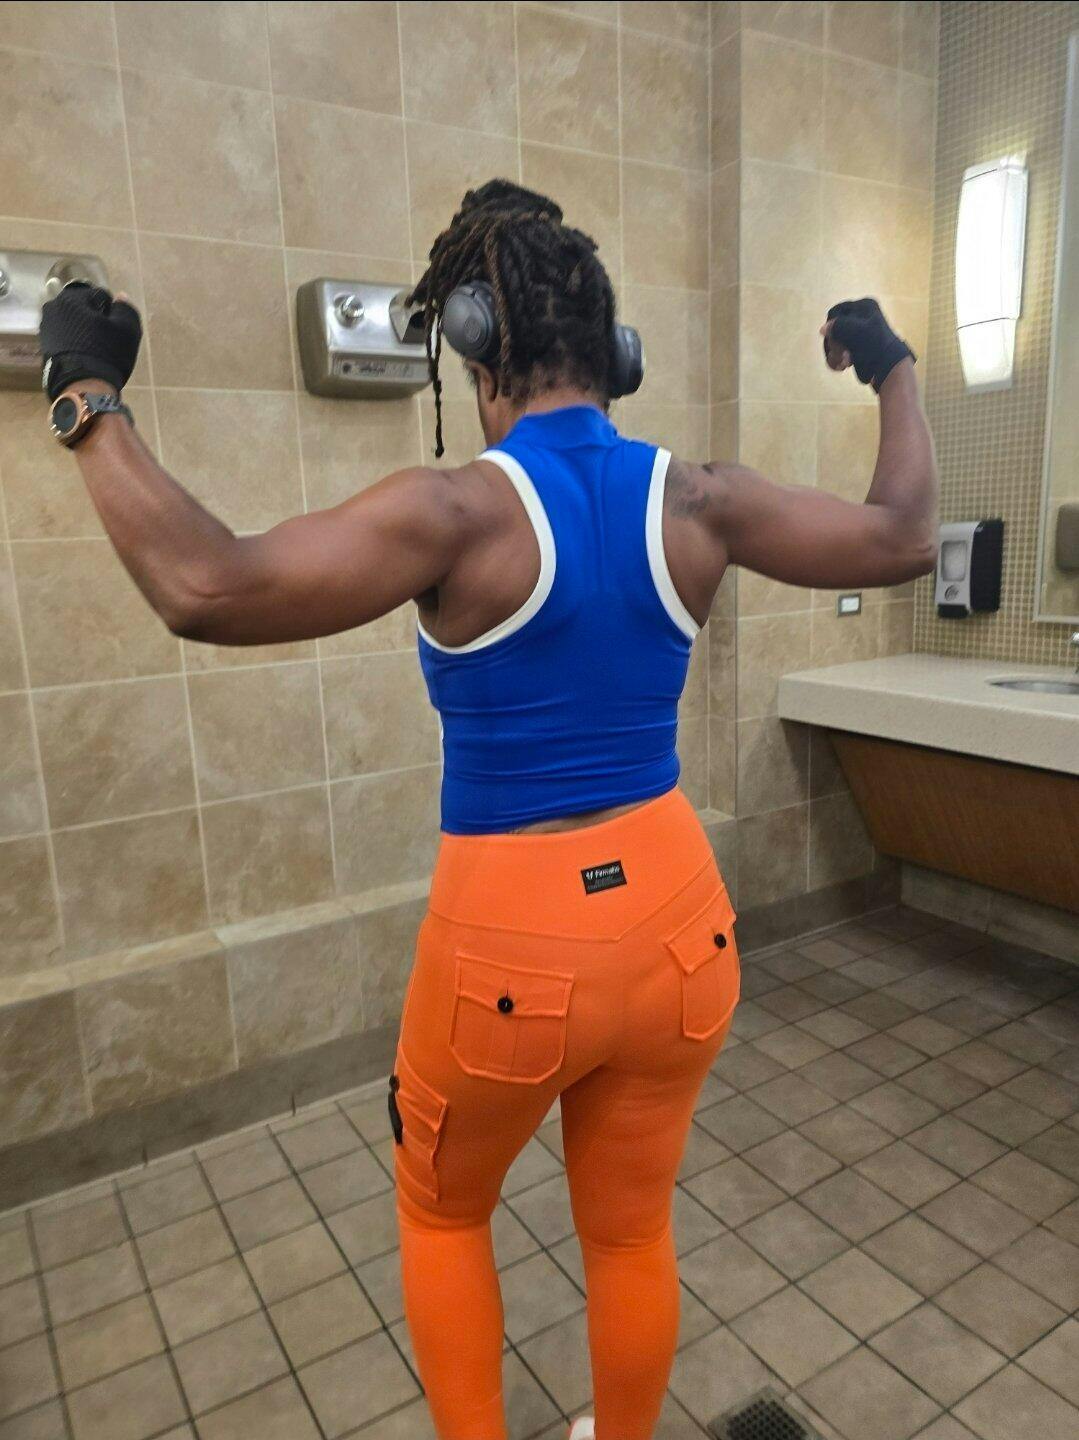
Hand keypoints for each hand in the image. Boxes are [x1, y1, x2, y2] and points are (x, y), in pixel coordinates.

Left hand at [39, 282, 141, 400]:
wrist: (83, 387)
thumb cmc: (107, 354)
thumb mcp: (127, 330)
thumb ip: (125, 308)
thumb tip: (120, 296)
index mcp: (72, 298)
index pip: (99, 295)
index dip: (111, 312)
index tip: (116, 329)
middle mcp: (54, 307)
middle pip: (83, 308)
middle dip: (94, 319)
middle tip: (106, 339)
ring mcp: (46, 327)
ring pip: (73, 322)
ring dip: (83, 330)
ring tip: (94, 349)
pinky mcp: (45, 345)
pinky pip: (64, 337)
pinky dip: (74, 342)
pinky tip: (84, 356)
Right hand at [820, 298, 912, 391]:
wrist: (887, 367)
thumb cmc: (872, 344)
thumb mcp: (853, 330)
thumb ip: (836, 326)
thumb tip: (823, 329)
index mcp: (864, 306)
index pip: (836, 311)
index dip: (832, 326)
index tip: (833, 337)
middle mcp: (861, 317)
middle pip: (834, 328)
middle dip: (834, 344)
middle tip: (840, 353)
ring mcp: (858, 334)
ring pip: (834, 342)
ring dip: (835, 354)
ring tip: (844, 363)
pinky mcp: (856, 348)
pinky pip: (839, 352)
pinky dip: (837, 360)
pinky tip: (843, 367)